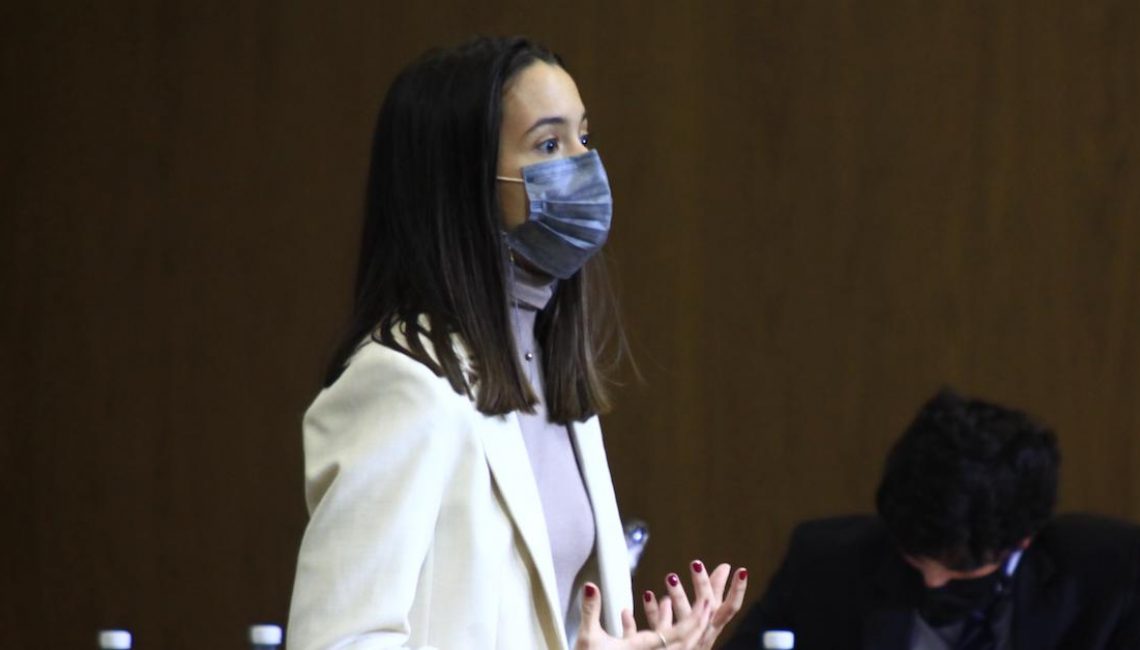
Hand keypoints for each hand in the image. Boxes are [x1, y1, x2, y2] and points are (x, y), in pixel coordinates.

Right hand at [574, 582, 711, 648]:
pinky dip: (652, 627)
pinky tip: (637, 611)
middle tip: (707, 597)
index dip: (694, 618)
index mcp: (644, 649)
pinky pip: (651, 642)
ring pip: (668, 640)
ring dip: (671, 620)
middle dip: (696, 618)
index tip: (707, 602)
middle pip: (682, 639)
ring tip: (667, 600)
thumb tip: (591, 586)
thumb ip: (591, 610)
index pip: (677, 634)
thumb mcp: (587, 638)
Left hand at [643, 560, 747, 649]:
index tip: (742, 570)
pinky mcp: (663, 643)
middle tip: (696, 564)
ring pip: (683, 617)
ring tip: (671, 577)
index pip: (731, 608)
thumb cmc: (694, 636)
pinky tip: (648, 594)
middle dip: (703, 585)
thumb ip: (714, 592)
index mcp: (714, 625)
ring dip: (678, 595)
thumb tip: (724, 566)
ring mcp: (684, 638)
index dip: (738, 590)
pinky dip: (653, 610)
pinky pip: (658, 625)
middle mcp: (702, 632)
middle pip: (707, 608)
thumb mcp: (709, 615)